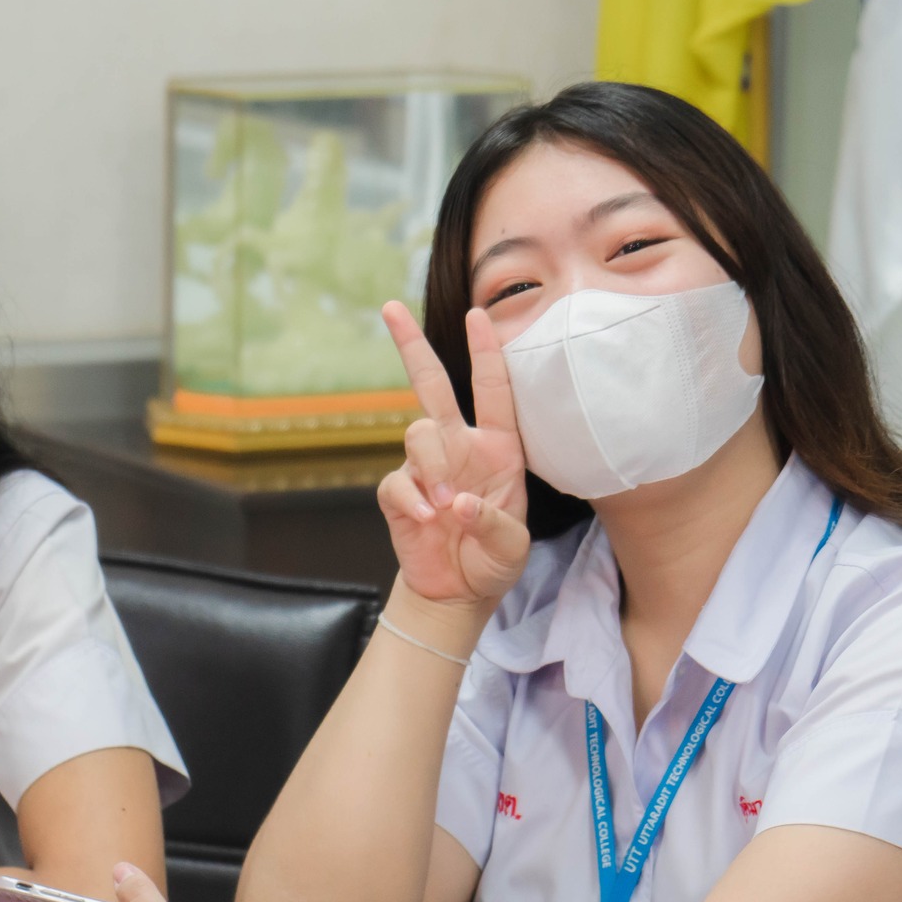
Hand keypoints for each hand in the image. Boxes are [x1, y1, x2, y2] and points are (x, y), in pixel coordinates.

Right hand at [377, 302, 529, 605]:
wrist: (458, 593)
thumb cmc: (493, 560)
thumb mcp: (511, 547)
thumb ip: (493, 522)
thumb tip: (457, 502)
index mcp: (497, 448)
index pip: (492, 390)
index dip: (485, 352)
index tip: (478, 313)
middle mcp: (460, 448)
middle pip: (431, 385)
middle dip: (412, 346)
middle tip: (391, 309)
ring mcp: (426, 468)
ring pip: (417, 434)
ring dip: (431, 466)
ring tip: (444, 508)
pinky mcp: (400, 493)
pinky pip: (397, 481)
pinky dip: (411, 499)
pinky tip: (426, 520)